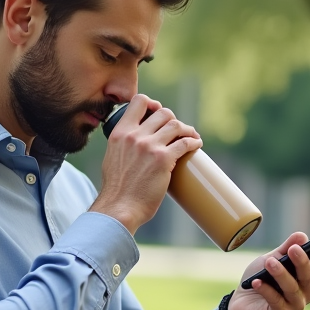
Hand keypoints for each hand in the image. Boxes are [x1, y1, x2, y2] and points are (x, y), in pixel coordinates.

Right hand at [90, 94, 201, 233]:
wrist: (119, 208)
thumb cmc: (117, 189)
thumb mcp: (112, 157)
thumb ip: (123, 146)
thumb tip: (133, 143)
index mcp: (120, 133)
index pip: (138, 102)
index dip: (153, 104)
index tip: (159, 112)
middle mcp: (134, 136)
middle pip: (163, 113)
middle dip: (174, 120)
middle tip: (178, 130)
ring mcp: (149, 146)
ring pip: (176, 125)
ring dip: (187, 129)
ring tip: (192, 136)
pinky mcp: (163, 159)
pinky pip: (185, 143)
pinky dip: (194, 141)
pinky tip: (196, 144)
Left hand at [228, 232, 309, 309]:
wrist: (239, 305)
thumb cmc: (259, 279)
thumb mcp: (271, 259)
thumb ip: (285, 249)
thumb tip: (302, 236)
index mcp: (306, 278)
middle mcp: (305, 293)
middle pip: (308, 276)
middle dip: (302, 261)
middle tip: (294, 248)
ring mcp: (295, 306)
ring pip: (292, 289)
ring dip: (281, 274)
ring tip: (270, 262)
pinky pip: (275, 301)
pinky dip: (266, 290)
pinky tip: (256, 281)